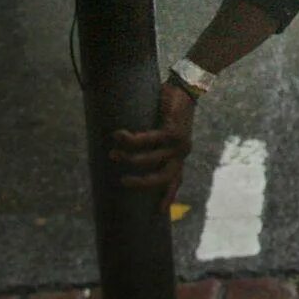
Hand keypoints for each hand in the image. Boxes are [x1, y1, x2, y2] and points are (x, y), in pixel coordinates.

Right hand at [110, 79, 195, 212]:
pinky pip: (146, 140)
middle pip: (164, 178)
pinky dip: (130, 140)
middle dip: (143, 184)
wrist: (187, 85)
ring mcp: (178, 143)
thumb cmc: (172, 107)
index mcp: (181, 154)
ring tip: (112, 154)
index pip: (175, 179)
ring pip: (150, 159)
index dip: (167, 196)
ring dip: (128, 158)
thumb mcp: (166, 128)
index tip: (159, 212)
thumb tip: (125, 147)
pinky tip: (117, 135)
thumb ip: (154, 141)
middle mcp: (182, 152)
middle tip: (122, 182)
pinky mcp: (172, 131)